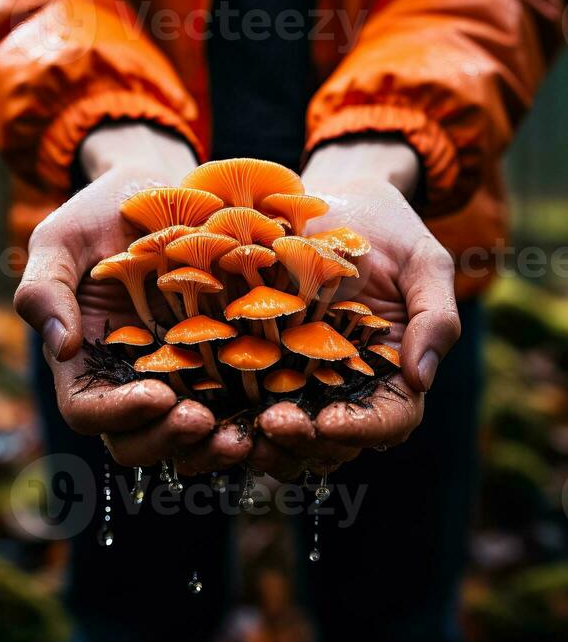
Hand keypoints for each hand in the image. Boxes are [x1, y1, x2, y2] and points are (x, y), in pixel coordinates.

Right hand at [14, 122, 251, 472]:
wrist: (167, 186)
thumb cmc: (104, 212)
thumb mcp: (63, 239)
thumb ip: (45, 289)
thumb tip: (60, 348)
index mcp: (85, 360)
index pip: (88, 410)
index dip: (119, 414)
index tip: (158, 395)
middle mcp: (132, 380)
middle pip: (139, 441)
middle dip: (170, 440)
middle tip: (204, 420)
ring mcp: (182, 375)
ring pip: (191, 437)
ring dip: (215, 445)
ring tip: (245, 433)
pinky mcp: (227, 362)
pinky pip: (238, 403)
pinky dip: (254, 417)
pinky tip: (278, 409)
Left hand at [252, 138, 460, 477]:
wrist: (334, 198)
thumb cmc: (389, 229)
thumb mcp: (425, 262)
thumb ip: (436, 318)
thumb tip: (422, 379)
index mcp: (393, 373)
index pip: (388, 419)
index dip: (361, 430)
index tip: (330, 421)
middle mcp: (346, 386)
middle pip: (331, 441)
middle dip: (304, 443)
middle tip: (275, 426)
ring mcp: (299, 377)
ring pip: (286, 433)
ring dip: (263, 442)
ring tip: (238, 430)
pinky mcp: (257, 360)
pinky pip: (244, 397)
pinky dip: (227, 412)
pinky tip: (205, 409)